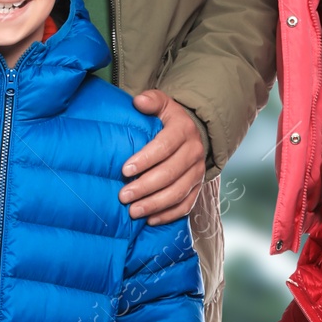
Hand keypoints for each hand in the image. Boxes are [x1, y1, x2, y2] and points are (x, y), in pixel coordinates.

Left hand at [121, 90, 204, 224]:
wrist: (195, 132)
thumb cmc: (169, 120)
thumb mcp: (163, 105)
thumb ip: (151, 101)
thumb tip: (138, 102)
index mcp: (184, 130)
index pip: (165, 146)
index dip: (145, 159)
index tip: (124, 170)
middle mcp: (195, 151)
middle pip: (171, 173)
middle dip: (145, 186)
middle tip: (123, 196)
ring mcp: (198, 171)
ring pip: (179, 191)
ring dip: (155, 204)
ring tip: (133, 211)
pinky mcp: (198, 186)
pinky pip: (186, 204)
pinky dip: (169, 215)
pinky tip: (151, 220)